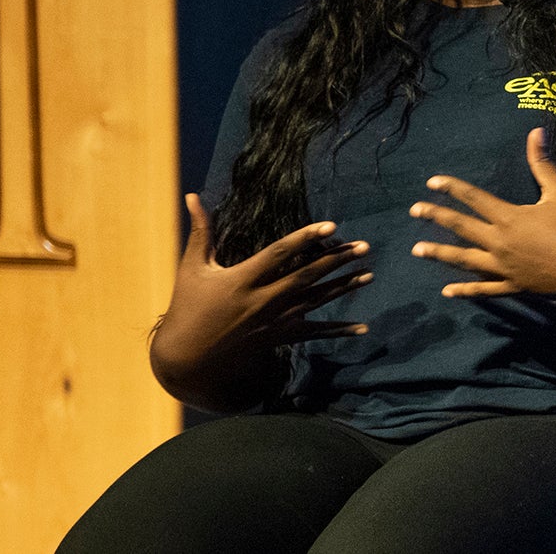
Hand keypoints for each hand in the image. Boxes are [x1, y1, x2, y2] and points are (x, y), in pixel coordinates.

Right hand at [149, 193, 371, 408]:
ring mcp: (272, 322)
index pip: (279, 254)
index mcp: (242, 279)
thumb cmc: (187, 307)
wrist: (185, 359)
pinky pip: (313, 333)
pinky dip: (338, 331)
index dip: (306, 238)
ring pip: (315, 302)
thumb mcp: (191, 268)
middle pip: (306, 277)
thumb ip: (200, 231)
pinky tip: (362, 328)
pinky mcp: (277, 338)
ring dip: (343, 287)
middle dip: (336, 261)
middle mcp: (261, 300)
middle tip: (364, 247)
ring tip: (369, 274)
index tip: (331, 226)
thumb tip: (193, 196)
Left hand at [410, 127, 555, 298]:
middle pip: (461, 227)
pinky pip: (484, 289)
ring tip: (417, 250)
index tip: (432, 182)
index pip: (473, 198)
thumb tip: (536, 132)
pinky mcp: (514, 285)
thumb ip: (543, 163)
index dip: (452, 188)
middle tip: (415, 210)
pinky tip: (449, 291)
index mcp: (509, 217)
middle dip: (436, 216)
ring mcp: (504, 267)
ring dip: (440, 253)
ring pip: (464, 259)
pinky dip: (466, 290)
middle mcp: (500, 242)